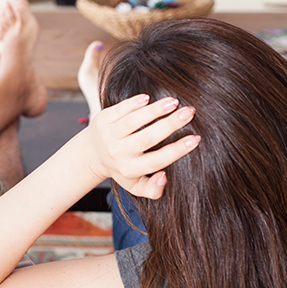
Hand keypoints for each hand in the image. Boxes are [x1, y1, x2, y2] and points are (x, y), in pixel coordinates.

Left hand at [82, 94, 199, 198]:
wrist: (91, 154)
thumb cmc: (121, 168)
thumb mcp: (135, 186)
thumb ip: (153, 189)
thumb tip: (164, 177)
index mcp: (130, 169)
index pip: (157, 160)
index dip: (178, 150)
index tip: (196, 139)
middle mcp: (119, 152)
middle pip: (147, 138)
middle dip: (171, 124)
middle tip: (190, 112)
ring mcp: (109, 135)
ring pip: (134, 121)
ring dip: (155, 110)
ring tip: (175, 102)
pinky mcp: (102, 120)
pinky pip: (120, 110)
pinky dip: (134, 103)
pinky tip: (149, 98)